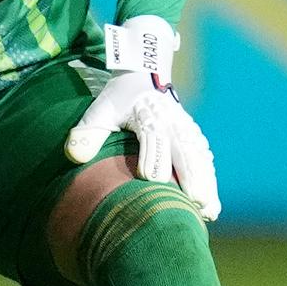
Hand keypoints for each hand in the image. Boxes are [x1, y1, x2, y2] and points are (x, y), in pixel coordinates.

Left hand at [64, 16, 221, 220]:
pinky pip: (204, 160)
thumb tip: (74, 156)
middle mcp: (173, 123)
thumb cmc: (119, 99)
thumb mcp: (101, 109)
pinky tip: (212, 205)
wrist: (145, 75)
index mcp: (149, 114)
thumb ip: (88, 132)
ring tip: (208, 210)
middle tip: (194, 202)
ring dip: (205, 183)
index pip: (153, 136)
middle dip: (191, 176)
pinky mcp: (193, 139)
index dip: (153, 155)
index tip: (151, 178)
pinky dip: (209, 181)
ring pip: (199, 158)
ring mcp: (186, 131)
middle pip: (184, 150)